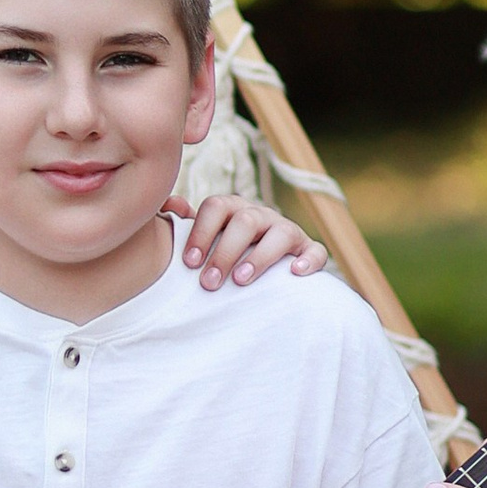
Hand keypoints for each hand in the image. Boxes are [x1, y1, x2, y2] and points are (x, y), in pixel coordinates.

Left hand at [175, 190, 327, 288]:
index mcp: (232, 208)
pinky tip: (295, 274)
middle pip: (245, 222)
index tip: (189, 262)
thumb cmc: (223, 252)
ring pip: (280, 234)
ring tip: (240, 280)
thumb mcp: (204, 237)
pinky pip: (315, 250)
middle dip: (225, 252)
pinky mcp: (308, 250)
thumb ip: (184, 223)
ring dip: (260, 257)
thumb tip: (171, 204)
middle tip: (209, 282)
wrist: (261, 265)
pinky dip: (309, 260)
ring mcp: (286, 231)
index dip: (201, 232)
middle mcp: (260, 215)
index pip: (216, 207)